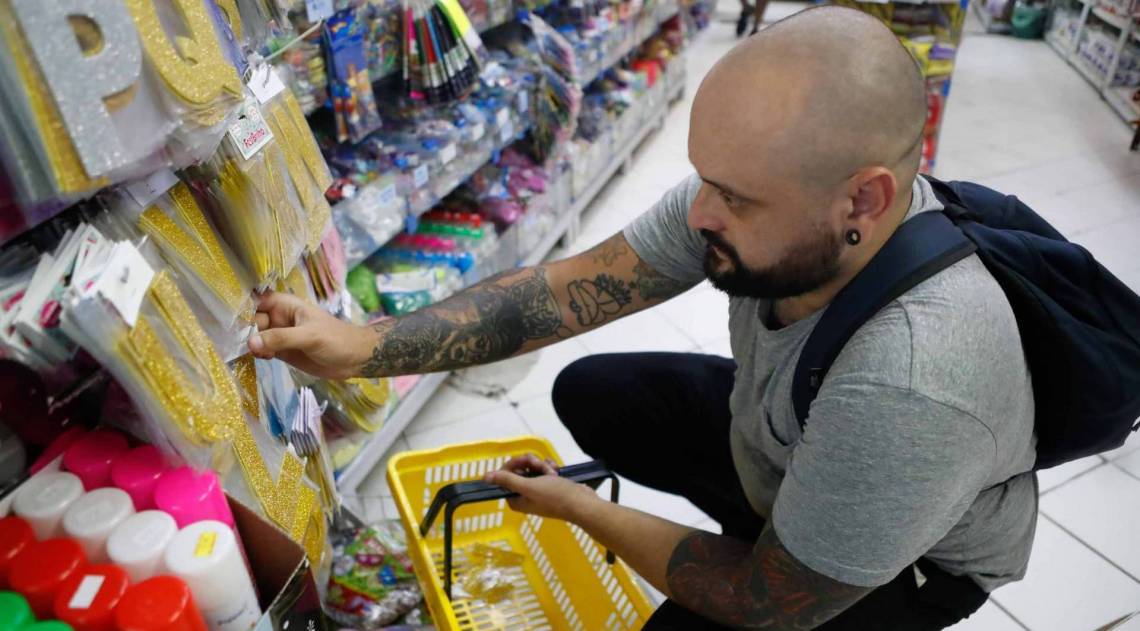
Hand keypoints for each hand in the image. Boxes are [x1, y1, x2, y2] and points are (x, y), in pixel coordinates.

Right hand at [248, 291, 376, 379]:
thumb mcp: (308, 337)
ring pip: (256, 336)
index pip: (257, 301)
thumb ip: (280, 339)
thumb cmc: (336, 340)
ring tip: (253, 352)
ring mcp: (280, 335)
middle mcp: (279, 318)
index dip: (242, 307)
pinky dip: (258, 354)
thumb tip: (251, 343)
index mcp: (285, 305)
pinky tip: (263, 359)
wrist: (355, 359)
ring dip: (250, 344)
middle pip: (251, 320)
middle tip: (239, 343)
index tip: (227, 320)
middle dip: (243, 330)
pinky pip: (263, 350)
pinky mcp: (282, 351)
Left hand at [484, 454, 601, 521]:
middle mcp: (524, 496)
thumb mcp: (528, 486)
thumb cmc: (554, 496)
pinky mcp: (549, 487)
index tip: (526, 461)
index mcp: (515, 499)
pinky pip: (543, 471)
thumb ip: (507, 480)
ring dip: (542, 466)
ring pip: (532, 469)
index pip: (505, 476)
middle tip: (541, 466)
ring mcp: (537, 491)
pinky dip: (549, 468)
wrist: (581, 503)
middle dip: (531, 465)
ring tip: (552, 472)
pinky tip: (556, 469)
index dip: (514, 465)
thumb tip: (485, 477)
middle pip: (519, 471)